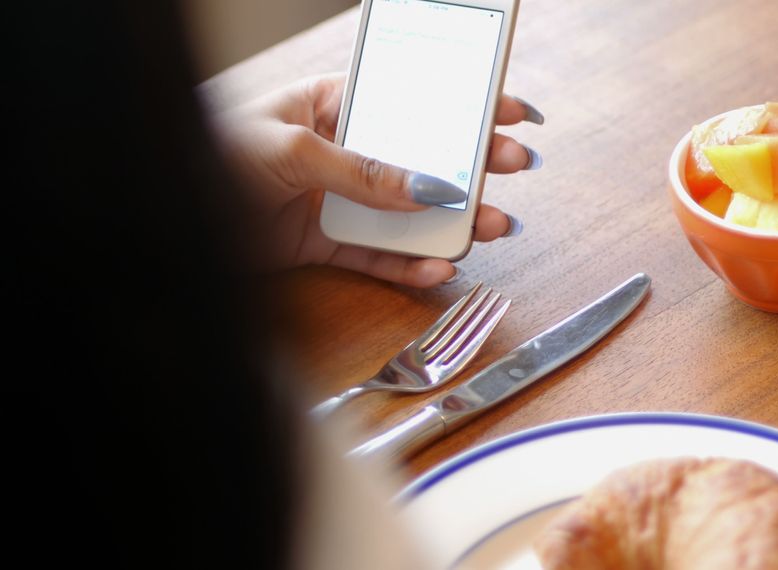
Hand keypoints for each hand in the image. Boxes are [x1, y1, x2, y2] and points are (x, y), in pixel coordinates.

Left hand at [213, 73, 542, 286]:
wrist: (168, 216)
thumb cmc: (213, 155)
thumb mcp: (292, 149)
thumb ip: (362, 170)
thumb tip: (427, 186)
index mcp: (334, 107)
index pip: (410, 103)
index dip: (460, 106)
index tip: (508, 110)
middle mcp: (343, 153)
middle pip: (421, 160)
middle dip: (471, 166)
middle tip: (514, 167)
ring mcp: (339, 201)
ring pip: (409, 214)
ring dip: (452, 223)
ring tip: (490, 228)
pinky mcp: (329, 245)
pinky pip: (380, 257)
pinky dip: (410, 266)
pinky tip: (439, 267)